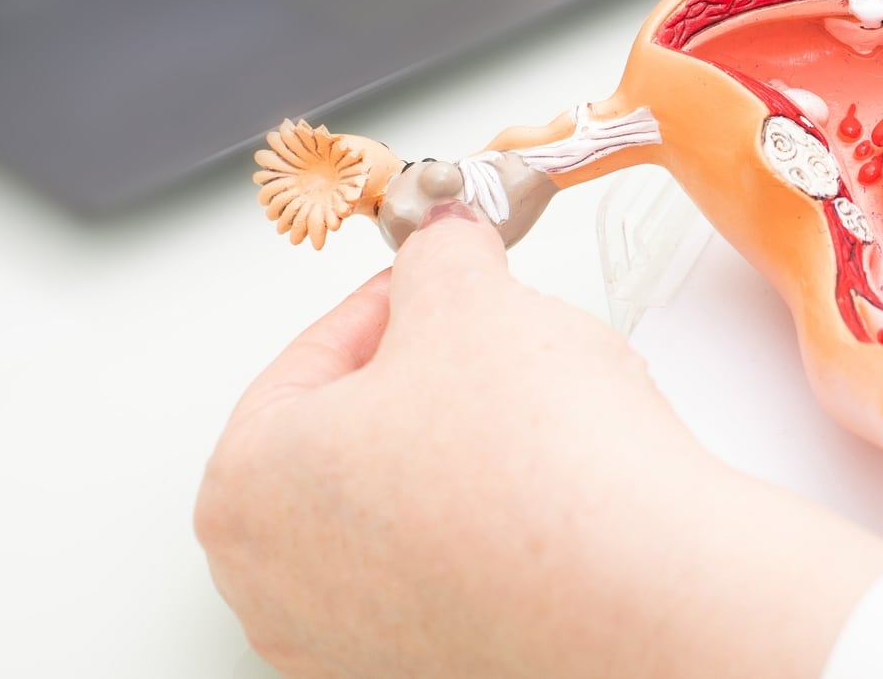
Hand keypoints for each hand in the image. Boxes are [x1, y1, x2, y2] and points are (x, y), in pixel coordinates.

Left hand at [196, 203, 882, 678]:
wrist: (638, 590)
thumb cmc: (536, 473)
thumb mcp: (471, 295)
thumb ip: (441, 252)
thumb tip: (444, 245)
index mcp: (243, 486)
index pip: (313, 354)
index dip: (394, 298)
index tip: (442, 279)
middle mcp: (271, 585)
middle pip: (347, 437)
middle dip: (423, 379)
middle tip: (491, 342)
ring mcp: (346, 643)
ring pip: (399, 507)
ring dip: (459, 453)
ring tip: (536, 420)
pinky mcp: (429, 666)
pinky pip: (448, 569)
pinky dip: (489, 526)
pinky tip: (551, 491)